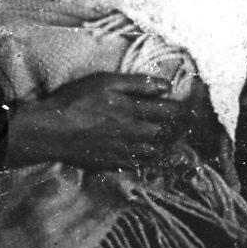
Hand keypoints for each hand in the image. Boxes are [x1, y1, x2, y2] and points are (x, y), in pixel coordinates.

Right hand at [6, 72, 186, 171]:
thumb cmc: (75, 101)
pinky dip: (148, 161)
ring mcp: (123, 151)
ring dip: (167, 148)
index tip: (194, 109)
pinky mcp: (111, 163)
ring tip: (176, 144)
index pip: (168, 111)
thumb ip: (137, 84)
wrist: (51, 131)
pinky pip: (137, 165)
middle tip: (189, 128)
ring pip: (154, 152)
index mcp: (133, 111)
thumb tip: (165, 85)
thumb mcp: (106, 82)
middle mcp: (133, 134)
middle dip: (179, 131)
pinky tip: (149, 157)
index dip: (183, 110)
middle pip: (165, 135)